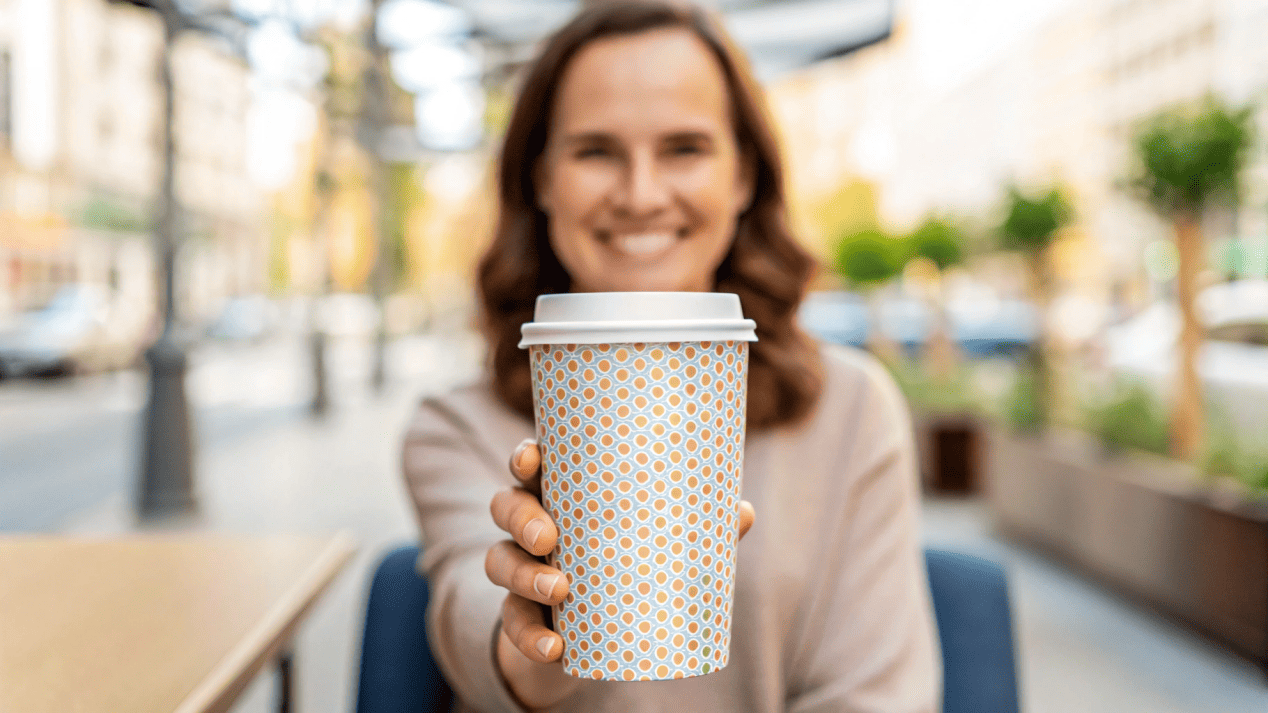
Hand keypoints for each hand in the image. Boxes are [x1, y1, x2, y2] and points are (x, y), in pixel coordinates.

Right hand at [487, 439, 754, 708]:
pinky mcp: (521, 615)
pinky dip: (529, 636)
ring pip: (499, 562)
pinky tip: (554, 647)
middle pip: (504, 506)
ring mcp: (521, 571)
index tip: (531, 459)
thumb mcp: (659, 542)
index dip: (524, 457)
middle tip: (550, 537)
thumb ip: (697, 527)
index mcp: (562, 494)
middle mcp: (532, 526)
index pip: (531, 465)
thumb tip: (741, 513)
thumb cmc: (629, 561)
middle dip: (522, 518)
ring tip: (559, 590)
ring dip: (523, 575)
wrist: (596, 632)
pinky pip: (513, 623)